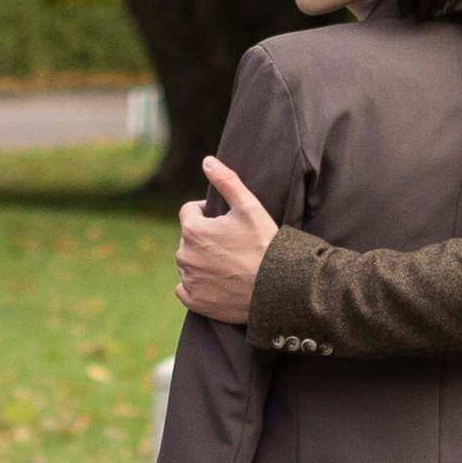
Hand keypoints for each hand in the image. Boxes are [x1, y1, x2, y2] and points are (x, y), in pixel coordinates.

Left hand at [176, 154, 278, 323]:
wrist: (277, 288)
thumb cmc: (264, 244)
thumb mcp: (249, 207)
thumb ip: (226, 181)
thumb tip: (207, 161)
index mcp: (193, 230)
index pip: (190, 212)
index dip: (208, 213)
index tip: (228, 222)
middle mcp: (184, 255)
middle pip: (189, 238)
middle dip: (206, 238)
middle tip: (234, 245)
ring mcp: (188, 280)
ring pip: (189, 263)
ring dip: (202, 261)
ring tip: (230, 265)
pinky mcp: (194, 301)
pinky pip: (186, 289)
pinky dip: (198, 285)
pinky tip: (219, 283)